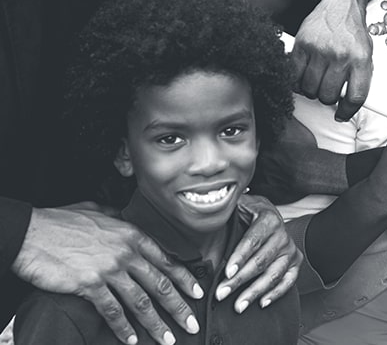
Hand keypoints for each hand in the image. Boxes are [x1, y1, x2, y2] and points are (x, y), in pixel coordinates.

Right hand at [11, 205, 201, 344]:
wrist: (32, 232)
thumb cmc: (62, 222)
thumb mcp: (98, 212)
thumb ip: (117, 219)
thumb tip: (124, 219)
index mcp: (132, 235)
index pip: (167, 261)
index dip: (185, 279)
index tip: (197, 293)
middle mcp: (126, 253)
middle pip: (161, 284)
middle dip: (179, 307)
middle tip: (192, 324)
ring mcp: (109, 269)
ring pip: (141, 301)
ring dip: (157, 324)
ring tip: (168, 339)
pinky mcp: (90, 284)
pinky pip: (112, 311)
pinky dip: (123, 328)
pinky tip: (131, 340)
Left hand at [217, 195, 301, 312]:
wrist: (269, 214)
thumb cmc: (249, 212)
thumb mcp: (239, 204)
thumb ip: (227, 209)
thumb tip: (209, 214)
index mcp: (269, 219)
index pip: (253, 240)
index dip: (239, 257)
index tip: (227, 273)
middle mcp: (282, 235)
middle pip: (261, 261)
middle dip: (240, 280)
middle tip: (221, 293)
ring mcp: (289, 250)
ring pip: (273, 274)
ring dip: (255, 292)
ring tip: (238, 305)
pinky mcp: (295, 262)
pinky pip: (288, 281)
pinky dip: (276, 293)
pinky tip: (262, 303)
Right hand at [292, 0, 372, 120]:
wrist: (341, 3)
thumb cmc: (353, 32)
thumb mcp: (366, 53)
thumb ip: (359, 77)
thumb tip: (348, 104)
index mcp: (361, 59)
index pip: (355, 97)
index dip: (347, 111)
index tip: (341, 114)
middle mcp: (341, 55)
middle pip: (329, 96)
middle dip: (327, 98)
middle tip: (328, 90)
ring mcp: (320, 50)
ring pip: (310, 89)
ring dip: (312, 91)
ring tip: (316, 81)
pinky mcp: (303, 45)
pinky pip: (294, 76)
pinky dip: (297, 82)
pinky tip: (303, 76)